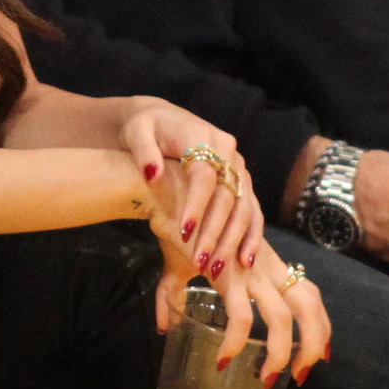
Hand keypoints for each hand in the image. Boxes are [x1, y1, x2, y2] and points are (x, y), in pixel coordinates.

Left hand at [117, 99, 244, 261]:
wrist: (161, 119)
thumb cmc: (145, 128)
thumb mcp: (136, 133)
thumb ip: (144, 152)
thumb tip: (153, 174)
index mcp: (202, 136)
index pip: (204, 174)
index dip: (196, 204)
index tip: (184, 233)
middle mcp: (227, 150)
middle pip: (227, 195)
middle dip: (214, 232)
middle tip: (199, 263)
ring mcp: (237, 165)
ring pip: (244, 206)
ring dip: (233, 240)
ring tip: (218, 269)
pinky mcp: (241, 179)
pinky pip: (252, 209)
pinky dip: (250, 235)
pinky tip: (245, 261)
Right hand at [145, 163, 329, 384]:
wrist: (166, 193)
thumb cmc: (176, 223)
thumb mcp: (182, 264)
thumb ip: (175, 294)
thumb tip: (163, 326)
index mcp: (263, 261)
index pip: (308, 291)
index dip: (320, 323)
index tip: (320, 355)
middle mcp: (263, 264)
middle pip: (310, 303)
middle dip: (315, 341)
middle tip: (304, 375)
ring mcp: (247, 268)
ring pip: (283, 316)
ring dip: (281, 352)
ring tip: (266, 378)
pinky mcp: (225, 273)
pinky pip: (240, 317)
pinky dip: (235, 342)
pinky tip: (224, 358)